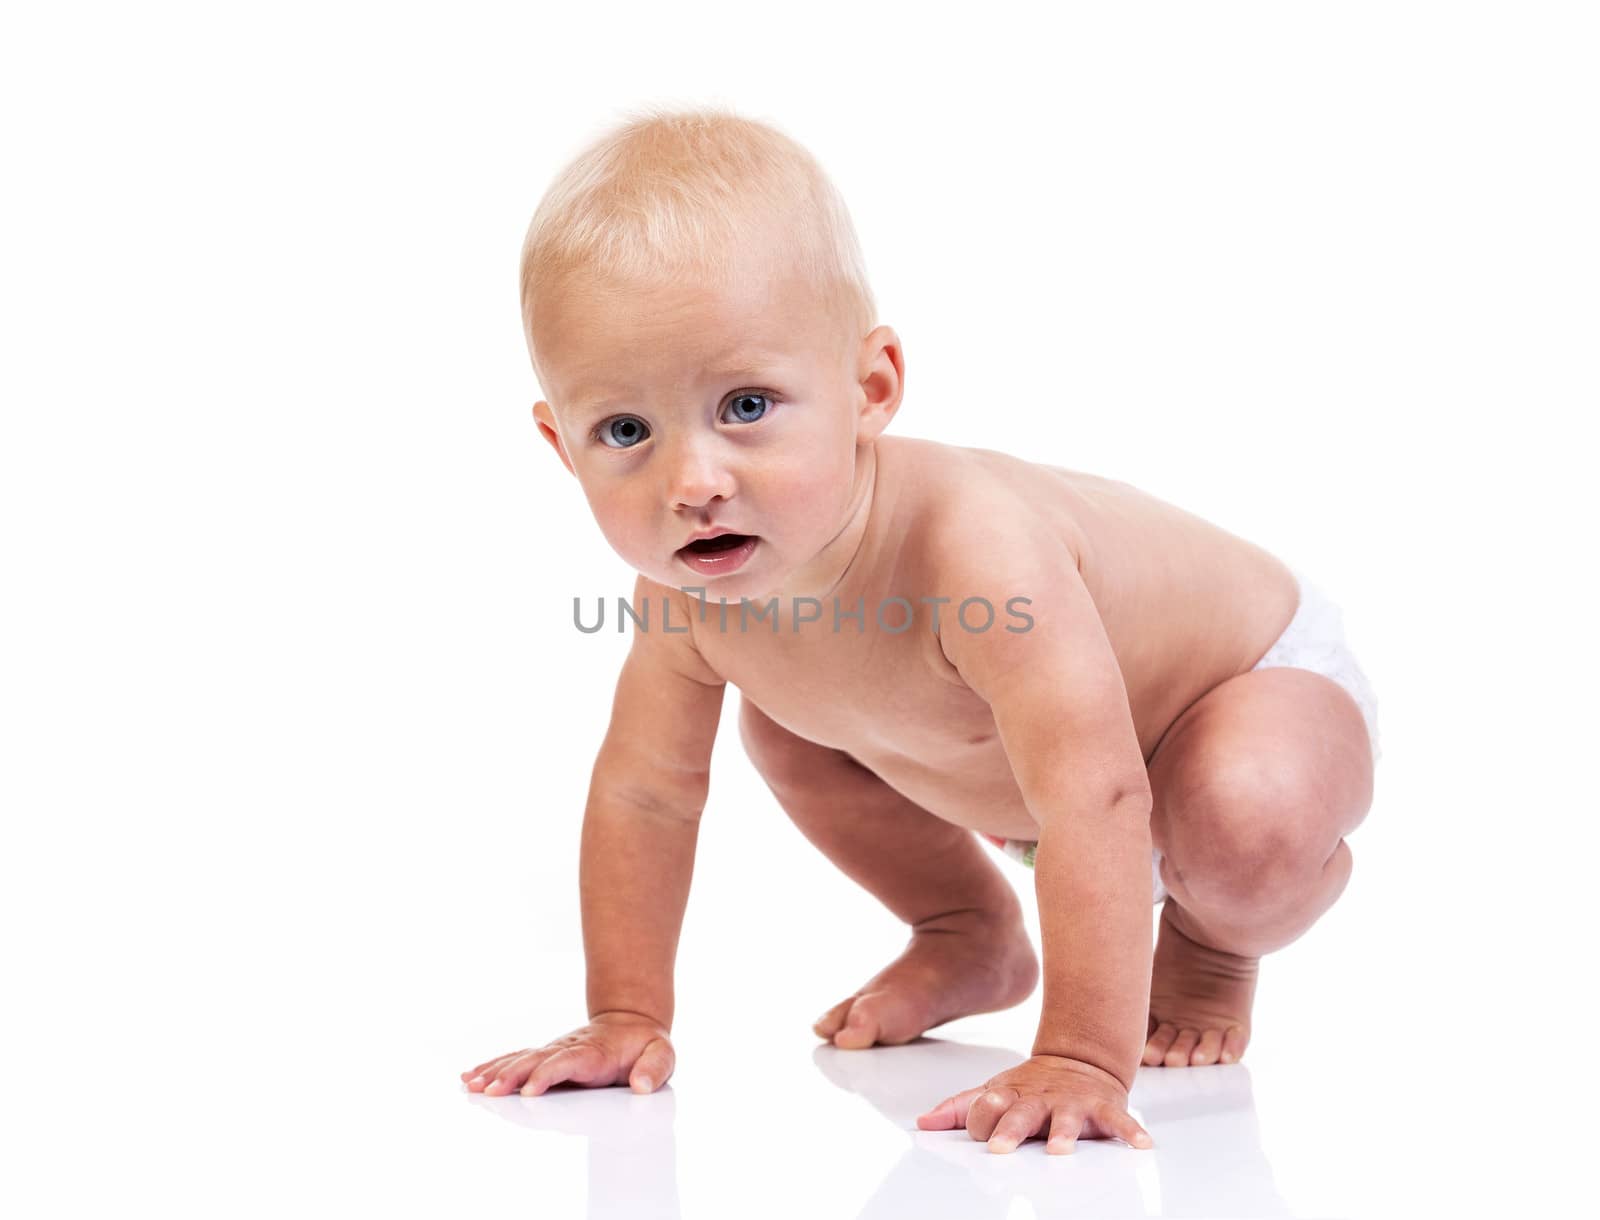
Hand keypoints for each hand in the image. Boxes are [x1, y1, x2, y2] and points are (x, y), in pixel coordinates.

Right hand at [460, 1010, 674, 1096]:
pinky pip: (516, 1059)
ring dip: (496, 1072)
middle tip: (489, 1092)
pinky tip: (471, 1076)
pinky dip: (493, 1067)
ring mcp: (555, 1051)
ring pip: (520, 1059)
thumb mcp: (662, 1054)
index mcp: (595, 1052)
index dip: (548, 1074)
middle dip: (511, 1076)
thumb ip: (655, 1068)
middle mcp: (568, 1048)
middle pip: (535, 1060)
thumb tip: (642, 1086)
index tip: (529, 1090)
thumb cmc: (646, 1044)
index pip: (567, 1062)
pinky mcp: (546, 1056)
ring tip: (471, 1085)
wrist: (632, 1022)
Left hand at [915, 1053, 1153, 1154]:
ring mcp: (1072, 1103)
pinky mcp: (1102, 1108)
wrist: (1080, 1059)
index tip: (983, 1138)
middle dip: (1009, 1129)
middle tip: (1000, 1147)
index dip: (984, 1120)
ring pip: (1067, 1119)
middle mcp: (1039, 1100)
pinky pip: (1119, 1120)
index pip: (987, 1109)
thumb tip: (922, 1123)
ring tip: (1060, 1150)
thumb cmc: (1032, 1087)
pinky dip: (1130, 1131)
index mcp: (1010, 1096)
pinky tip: (1141, 1145)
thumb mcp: (995, 1092)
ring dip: (1064, 1133)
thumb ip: (960, 1109)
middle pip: (1021, 1114)